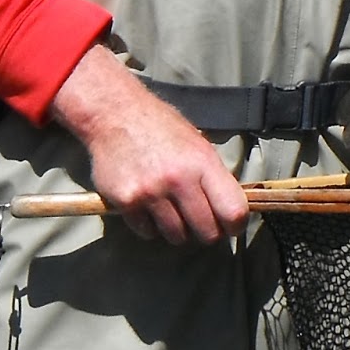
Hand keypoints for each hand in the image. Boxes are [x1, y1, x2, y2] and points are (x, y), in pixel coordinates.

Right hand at [48, 46, 249, 244]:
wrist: (114, 113)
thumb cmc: (159, 126)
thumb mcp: (196, 143)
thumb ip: (211, 176)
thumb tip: (228, 210)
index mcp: (202, 162)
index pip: (233, 211)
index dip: (235, 225)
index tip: (230, 226)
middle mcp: (179, 180)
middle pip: (207, 232)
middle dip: (206, 231)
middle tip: (198, 221)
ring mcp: (151, 192)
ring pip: (176, 236)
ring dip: (176, 229)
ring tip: (170, 209)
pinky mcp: (126, 202)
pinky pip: (147, 232)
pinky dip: (149, 225)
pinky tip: (147, 206)